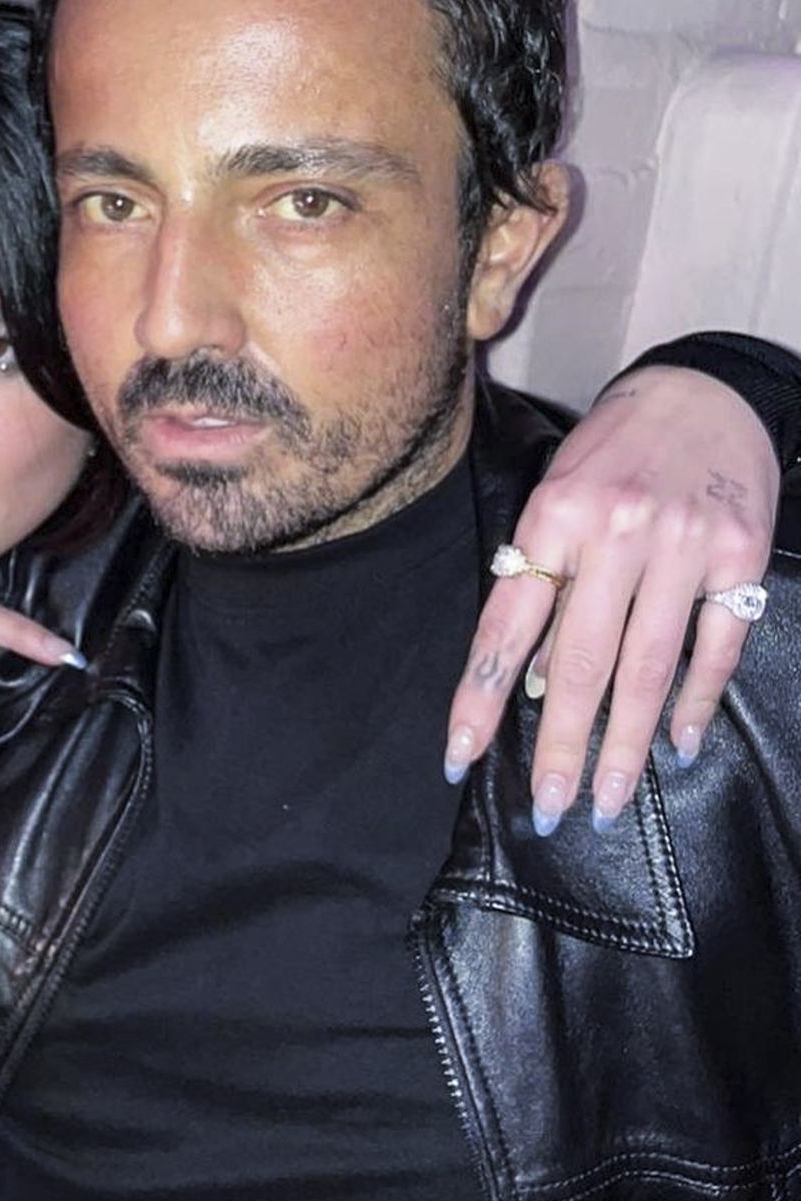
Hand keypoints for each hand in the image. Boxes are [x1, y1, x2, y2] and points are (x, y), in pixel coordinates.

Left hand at [446, 367, 777, 831]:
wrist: (700, 390)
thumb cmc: (611, 452)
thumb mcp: (557, 498)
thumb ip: (544, 582)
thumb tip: (530, 682)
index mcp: (554, 517)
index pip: (506, 627)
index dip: (481, 698)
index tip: (461, 758)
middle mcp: (615, 532)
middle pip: (580, 661)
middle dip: (561, 746)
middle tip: (549, 810)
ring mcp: (682, 545)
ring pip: (647, 666)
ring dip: (624, 744)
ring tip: (605, 801)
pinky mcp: (740, 554)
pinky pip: (715, 646)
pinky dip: (696, 701)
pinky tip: (679, 745)